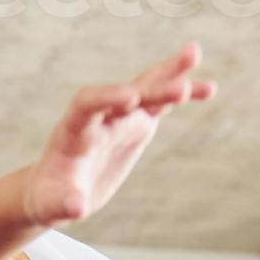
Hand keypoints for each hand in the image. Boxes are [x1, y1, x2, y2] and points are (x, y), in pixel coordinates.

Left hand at [19, 43, 214, 227]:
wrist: (57, 191)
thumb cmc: (50, 198)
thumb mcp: (51, 206)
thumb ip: (63, 204)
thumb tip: (76, 207)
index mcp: (74, 131)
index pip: (87, 104)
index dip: (107, 97)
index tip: (130, 97)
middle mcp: (98, 118)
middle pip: (125, 94)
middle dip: (150, 89)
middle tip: (180, 87)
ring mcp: (119, 118)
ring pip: (146, 90)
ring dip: (169, 74)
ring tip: (194, 53)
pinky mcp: (136, 125)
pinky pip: (160, 104)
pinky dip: (181, 94)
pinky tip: (209, 88)